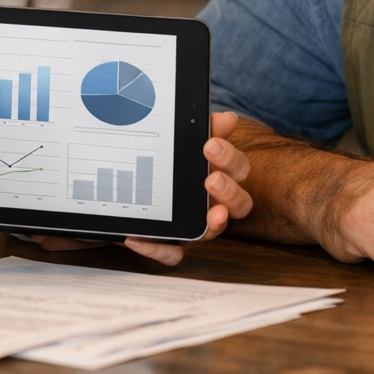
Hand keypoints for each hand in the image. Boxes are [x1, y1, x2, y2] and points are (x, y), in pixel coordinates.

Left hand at [123, 110, 251, 264]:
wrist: (133, 181)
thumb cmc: (172, 162)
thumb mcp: (186, 140)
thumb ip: (207, 128)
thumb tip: (227, 119)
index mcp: (221, 174)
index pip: (239, 169)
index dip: (230, 158)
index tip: (210, 145)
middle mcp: (214, 203)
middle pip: (240, 204)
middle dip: (230, 192)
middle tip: (212, 180)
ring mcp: (195, 225)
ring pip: (212, 231)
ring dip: (213, 224)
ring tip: (209, 216)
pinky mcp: (173, 243)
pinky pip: (173, 254)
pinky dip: (158, 249)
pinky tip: (137, 237)